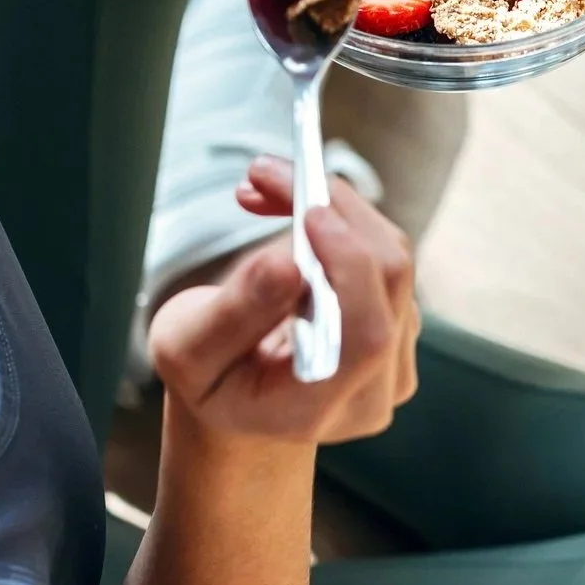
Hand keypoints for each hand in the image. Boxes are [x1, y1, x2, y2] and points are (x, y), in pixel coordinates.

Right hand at [149, 158, 419, 445]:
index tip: (308, 212)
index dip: (349, 266)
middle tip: (266, 172)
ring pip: (392, 261)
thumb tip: (286, 264)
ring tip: (266, 187)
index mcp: (316, 411)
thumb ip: (233, 314)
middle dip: (334, 210)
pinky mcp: (399, 328)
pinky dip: (341, 222)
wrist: (239, 404)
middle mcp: (371, 394)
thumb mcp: (186, 351)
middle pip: (389, 284)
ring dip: (333, 207)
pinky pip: (385, 258)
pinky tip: (291, 214)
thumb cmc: (208, 379)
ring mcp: (394, 363)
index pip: (364, 338)